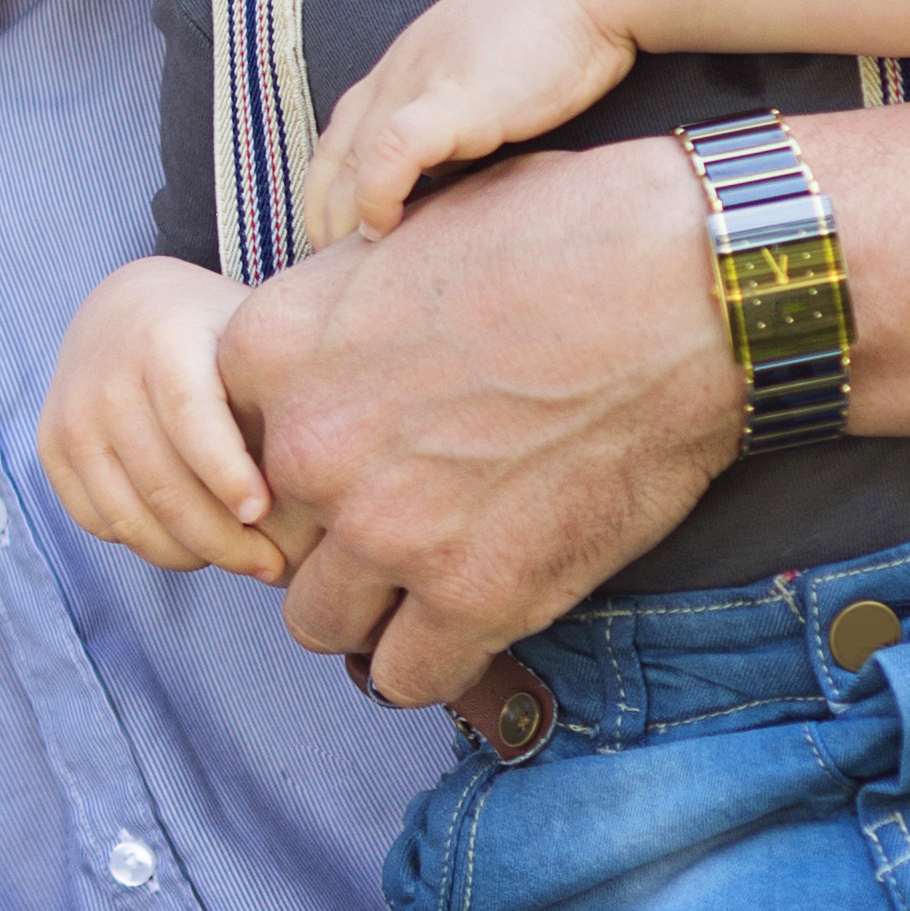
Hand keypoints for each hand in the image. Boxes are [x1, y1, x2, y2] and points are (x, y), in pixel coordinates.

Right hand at [38, 259, 300, 579]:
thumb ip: (283, 390)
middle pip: (164, 485)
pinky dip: (147, 542)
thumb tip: (341, 475)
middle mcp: (105, 377)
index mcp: (162, 339)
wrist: (125, 308)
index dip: (228, 474)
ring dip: (190, 553)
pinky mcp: (50, 447)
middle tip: (272, 566)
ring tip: (240, 559)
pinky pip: (100, 523)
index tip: (264, 515)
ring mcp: (70, 415)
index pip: (192, 418)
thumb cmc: (215, 332)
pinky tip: (190, 538)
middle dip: (225, 541)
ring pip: (130, 518)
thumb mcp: (251, 338)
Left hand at [218, 136, 738, 706]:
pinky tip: (465, 626)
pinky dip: (432, 661)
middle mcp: (308, 446)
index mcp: (273, 349)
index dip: (280, 457)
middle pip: (268, 537)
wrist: (686, 286)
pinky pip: (406, 676)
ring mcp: (387, 528)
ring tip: (423, 580)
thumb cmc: (559, 235)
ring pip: (318, 621)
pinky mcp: (475, 594)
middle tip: (395, 516)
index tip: (338, 455)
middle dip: (323, 535)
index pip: (223, 446)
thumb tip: (312, 360)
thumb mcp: (398, 241)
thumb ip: (329, 315)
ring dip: (366, 608)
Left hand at [302, 0, 634, 246]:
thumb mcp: (491, 71)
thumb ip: (464, 114)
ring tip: (344, 266)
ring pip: (349, 159)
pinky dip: (376, 195)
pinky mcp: (451, 100)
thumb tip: (457, 167)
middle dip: (322, 213)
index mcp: (403, 66)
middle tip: (326, 265)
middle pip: (331, 154)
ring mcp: (418, 85)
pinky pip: (389, 155)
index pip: (340, 134)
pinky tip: (382, 230)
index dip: (329, 187)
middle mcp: (397, 74)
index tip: (333, 233)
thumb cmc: (561, 23)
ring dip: (339, 216)